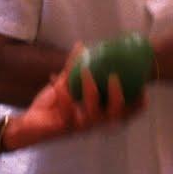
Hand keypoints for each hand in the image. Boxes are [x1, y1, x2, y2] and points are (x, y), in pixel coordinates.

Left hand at [8, 45, 134, 148]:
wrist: (29, 123)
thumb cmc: (51, 106)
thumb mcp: (65, 83)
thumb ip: (74, 68)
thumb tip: (81, 45)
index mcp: (98, 113)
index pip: (124, 113)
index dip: (137, 106)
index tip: (143, 89)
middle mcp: (93, 122)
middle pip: (116, 115)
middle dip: (118, 96)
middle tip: (115, 77)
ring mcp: (80, 127)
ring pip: (95, 115)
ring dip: (91, 91)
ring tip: (87, 73)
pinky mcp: (64, 128)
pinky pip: (67, 112)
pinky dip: (63, 95)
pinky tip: (56, 81)